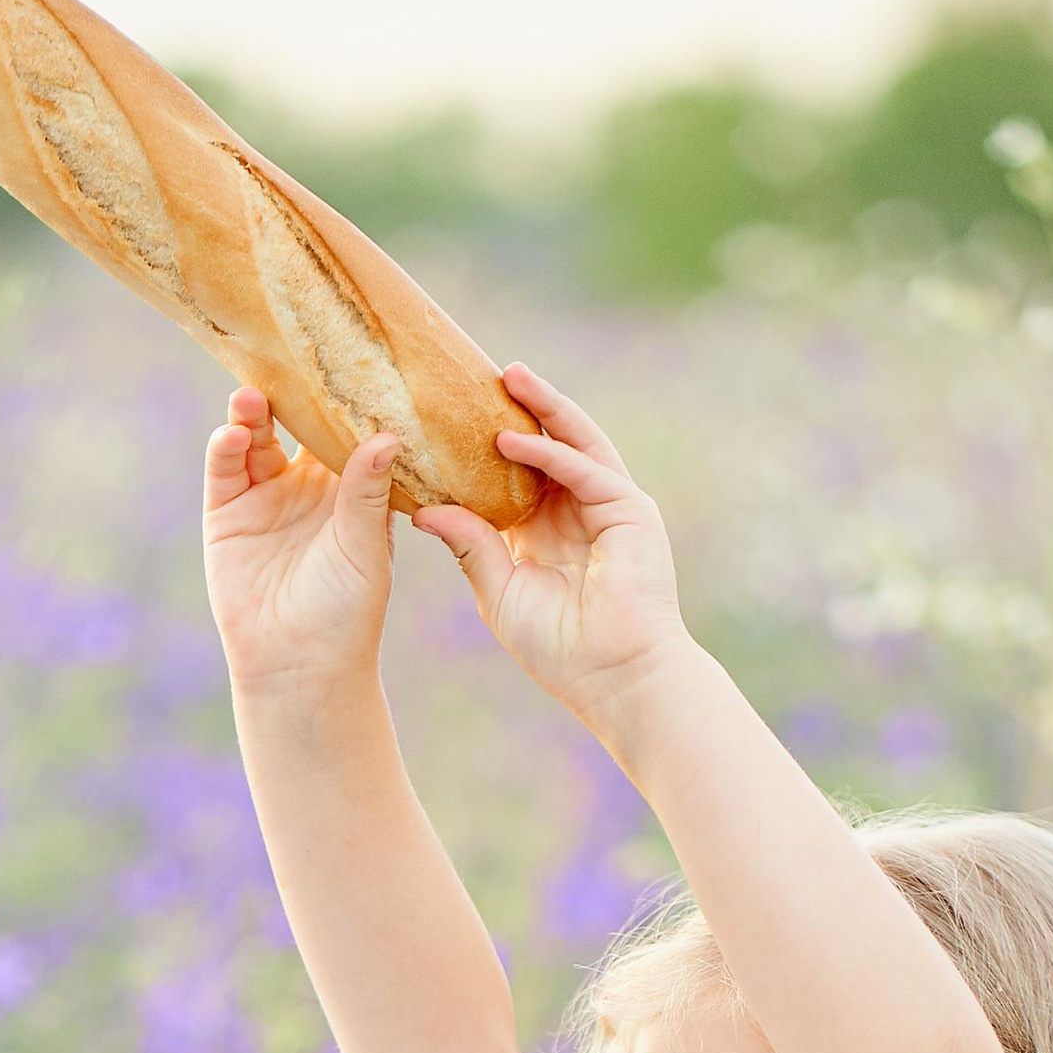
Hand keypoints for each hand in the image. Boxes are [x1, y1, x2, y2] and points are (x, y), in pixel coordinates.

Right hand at [202, 389, 398, 693]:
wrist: (299, 665)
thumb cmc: (348, 611)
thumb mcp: (364, 547)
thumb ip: (368, 492)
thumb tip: (386, 436)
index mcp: (350, 485)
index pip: (345, 424)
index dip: (343, 392)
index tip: (344, 355)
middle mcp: (306, 481)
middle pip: (295, 419)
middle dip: (291, 391)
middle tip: (288, 359)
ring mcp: (264, 493)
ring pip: (256, 434)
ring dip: (252, 411)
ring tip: (252, 396)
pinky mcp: (226, 511)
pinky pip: (225, 466)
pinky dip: (227, 446)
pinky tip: (235, 432)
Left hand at [411, 365, 695, 740]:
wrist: (614, 679)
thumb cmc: (559, 650)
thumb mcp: (499, 591)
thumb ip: (469, 546)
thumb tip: (422, 510)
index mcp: (548, 531)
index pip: (517, 473)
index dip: (487, 445)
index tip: (449, 416)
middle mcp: (579, 511)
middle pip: (548, 444)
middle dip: (519, 409)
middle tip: (481, 373)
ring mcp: (609, 506)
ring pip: (573, 441)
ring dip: (543, 407)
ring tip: (507, 376)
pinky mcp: (630, 511)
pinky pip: (585, 470)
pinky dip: (548, 453)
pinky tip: (508, 441)